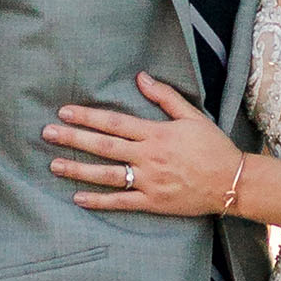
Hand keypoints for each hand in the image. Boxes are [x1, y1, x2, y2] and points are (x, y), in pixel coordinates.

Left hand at [45, 75, 244, 215]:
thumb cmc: (213, 147)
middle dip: (74, 138)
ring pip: (107, 175)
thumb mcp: (192, 116)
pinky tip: (77, 198)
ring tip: (54, 165)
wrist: (233, 182)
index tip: (64, 111)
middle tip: (48, 133)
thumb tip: (141, 78)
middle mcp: (149, 157)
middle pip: (104, 146)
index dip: (87, 116)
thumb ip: (165, 97)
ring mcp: (150, 181)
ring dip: (79, 169)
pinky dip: (99, 201)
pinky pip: (121, 202)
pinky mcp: (153, 202)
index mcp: (156, 134)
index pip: (114, 122)